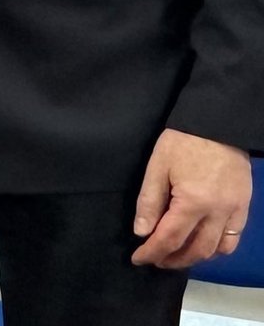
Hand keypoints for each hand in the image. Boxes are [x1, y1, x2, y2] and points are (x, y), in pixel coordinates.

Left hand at [131, 127, 250, 268]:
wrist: (217, 124)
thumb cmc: (182, 141)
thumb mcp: (157, 165)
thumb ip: (149, 200)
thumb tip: (142, 231)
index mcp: (192, 202)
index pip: (169, 238)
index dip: (152, 251)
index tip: (138, 258)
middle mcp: (217, 213)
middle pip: (195, 250)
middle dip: (173, 259)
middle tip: (155, 259)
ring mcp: (234, 212)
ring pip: (217, 250)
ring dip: (195, 257)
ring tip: (176, 255)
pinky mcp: (244, 207)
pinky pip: (232, 239)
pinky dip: (217, 249)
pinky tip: (202, 245)